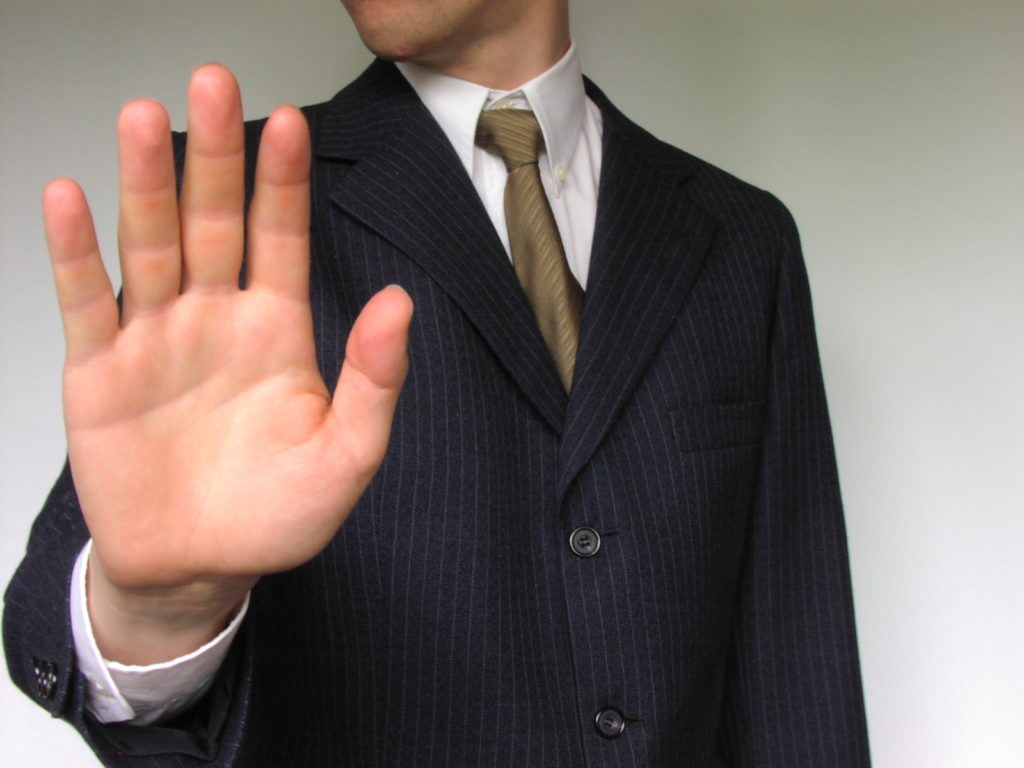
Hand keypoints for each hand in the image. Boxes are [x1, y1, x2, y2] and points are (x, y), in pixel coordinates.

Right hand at [44, 64, 412, 663]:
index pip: (281, 238)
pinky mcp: (101, 372)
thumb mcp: (347, 455)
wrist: (200, 570)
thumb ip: (374, 380)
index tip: (289, 121)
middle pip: (214, 221)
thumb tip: (402, 303)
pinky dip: (76, 253)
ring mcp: (156, 339)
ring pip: (150, 244)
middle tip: (210, 83)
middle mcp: (216, 319)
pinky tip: (69, 198)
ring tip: (142, 117)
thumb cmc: (278, 515)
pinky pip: (86, 302)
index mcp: (277, 330)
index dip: (284, 181)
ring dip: (144, 182)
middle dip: (214, 154)